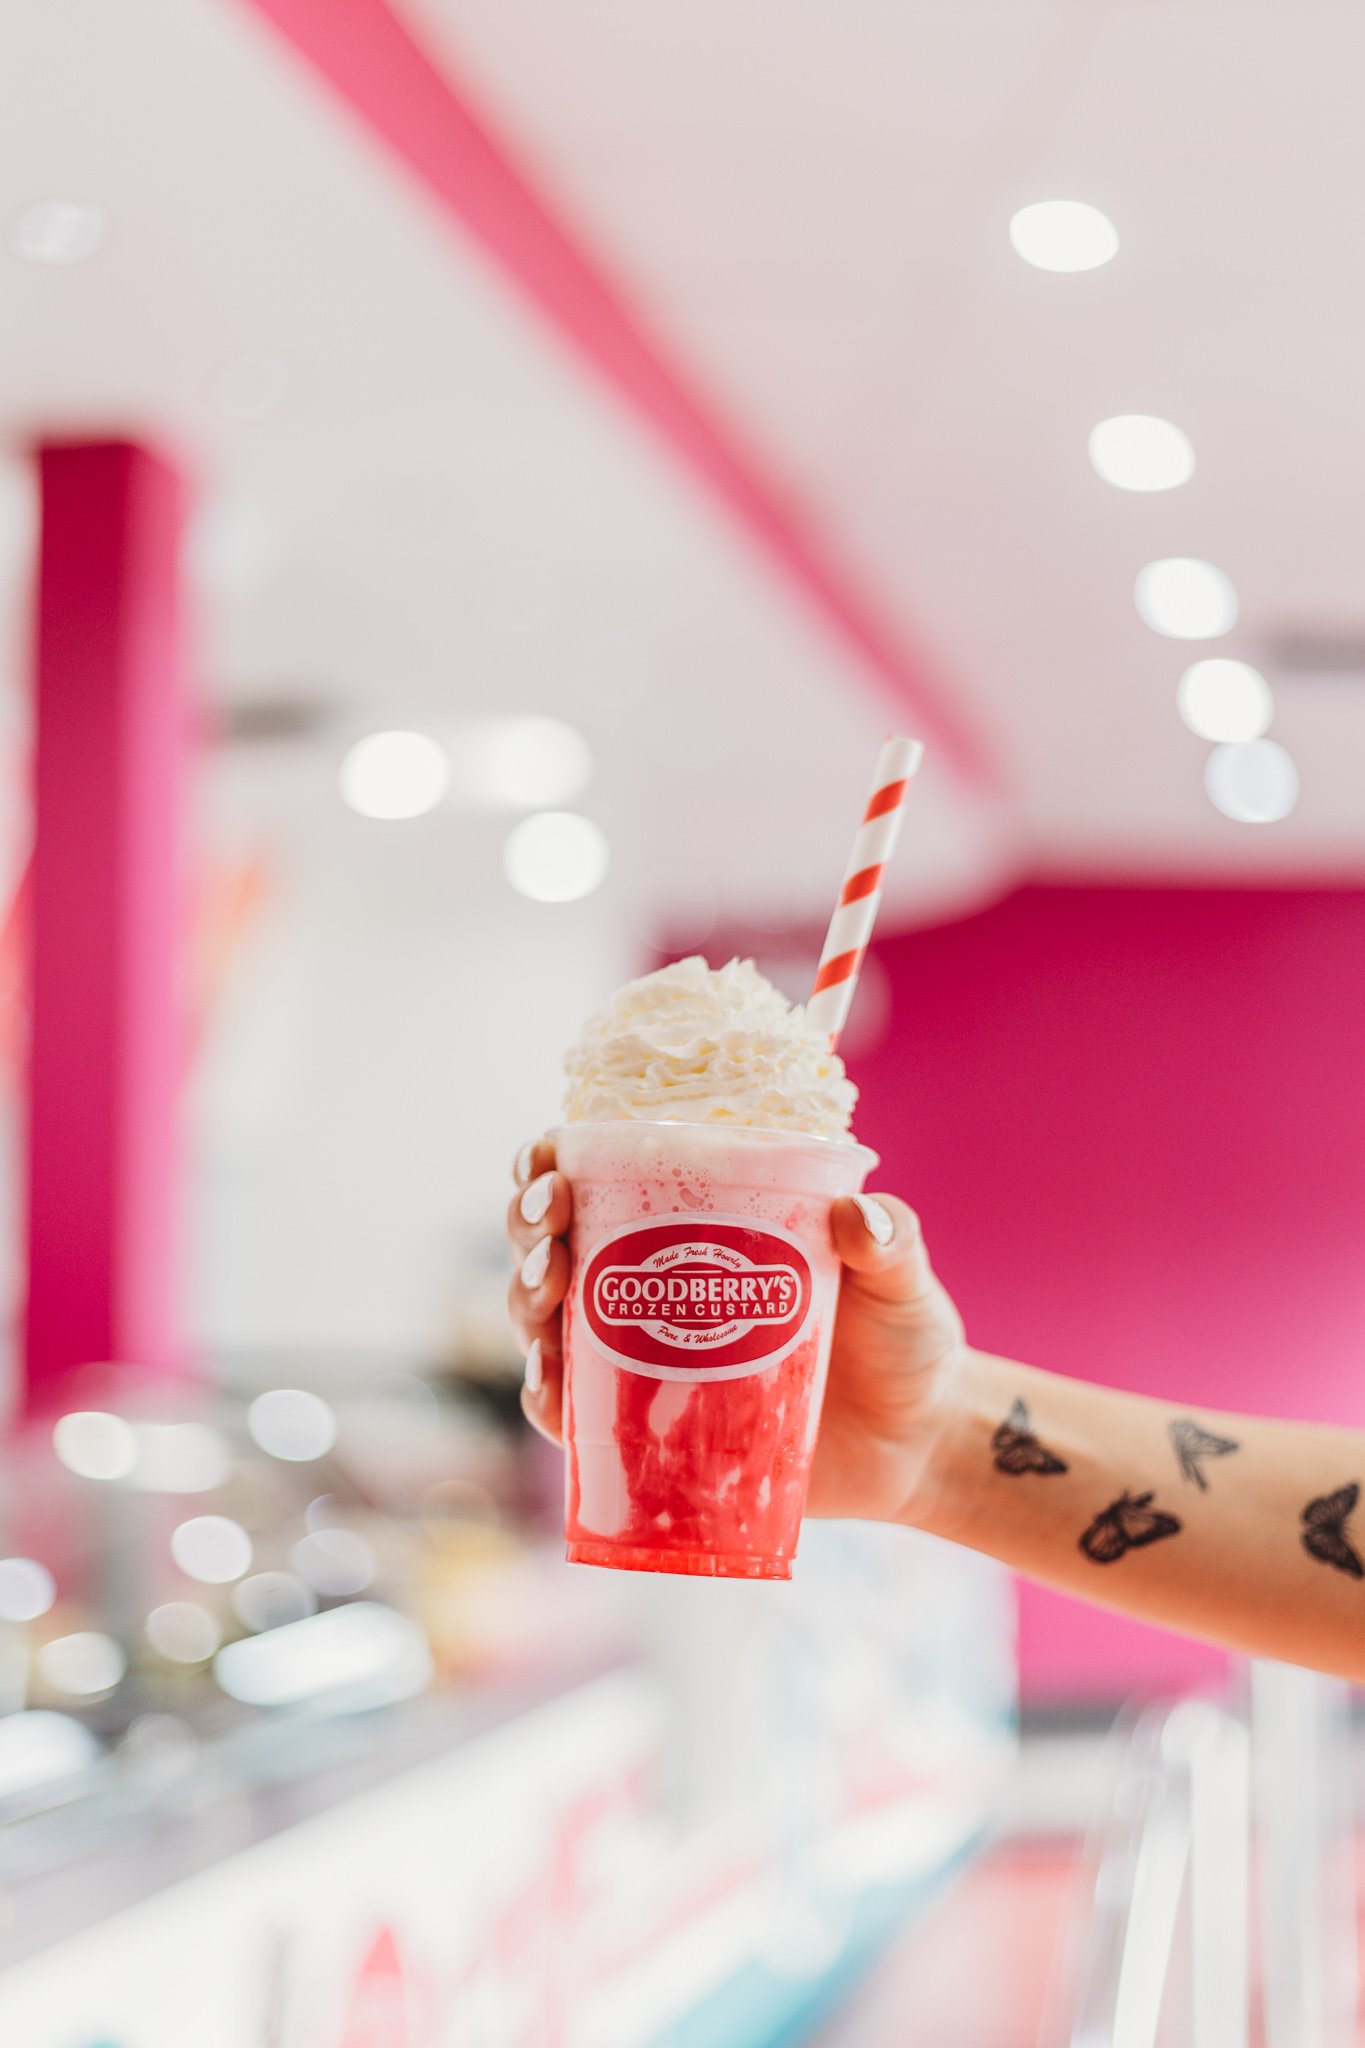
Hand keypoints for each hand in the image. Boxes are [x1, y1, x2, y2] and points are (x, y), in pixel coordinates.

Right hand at [507, 1138, 965, 1528]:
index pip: (597, 1174)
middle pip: (550, 1241)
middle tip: (549, 1231)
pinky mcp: (647, 1428)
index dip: (550, 1163)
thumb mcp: (903, 1277)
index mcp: (697, 1221)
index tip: (548, 1169)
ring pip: (546, 1319)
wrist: (915, 1442)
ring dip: (524, 1300)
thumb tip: (856, 1216)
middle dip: (526, 1228)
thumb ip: (890, 1240)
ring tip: (546, 1295)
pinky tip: (549, 1385)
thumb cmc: (903, 1339)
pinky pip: (574, 1413)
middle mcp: (652, 1282)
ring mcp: (642, 1357)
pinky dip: (546, 1398)